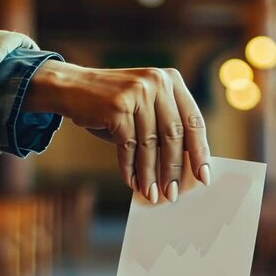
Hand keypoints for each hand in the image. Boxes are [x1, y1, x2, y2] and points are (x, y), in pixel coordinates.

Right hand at [23, 60, 210, 202]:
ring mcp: (138, 91)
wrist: (72, 86)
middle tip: (172, 194)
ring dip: (150, 174)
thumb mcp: (147, 108)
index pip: (194, 121)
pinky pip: (128, 145)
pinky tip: (132, 182)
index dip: (200, 152)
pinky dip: (130, 168)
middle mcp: (158, 82)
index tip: (203, 177)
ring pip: (150, 143)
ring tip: (151, 194)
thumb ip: (166, 129)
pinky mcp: (117, 105)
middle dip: (173, 169)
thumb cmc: (116, 106)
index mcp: (173, 81)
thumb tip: (185, 169)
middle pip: (174, 135)